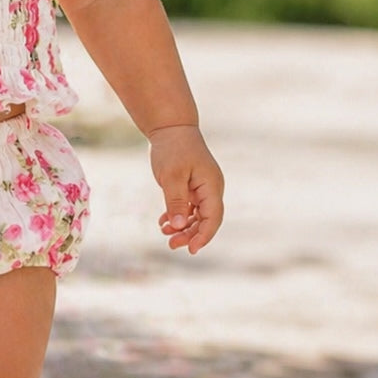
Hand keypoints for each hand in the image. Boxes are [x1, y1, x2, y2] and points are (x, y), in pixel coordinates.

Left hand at [148, 125, 223, 253]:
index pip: (213, 217)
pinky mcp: (191, 185)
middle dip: (190, 234)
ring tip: (165, 233)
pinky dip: (178, 216)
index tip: (191, 249)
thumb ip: (176, 201)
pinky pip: (188, 207)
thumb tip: (180, 226)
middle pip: (206, 219)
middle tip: (171, 245)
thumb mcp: (172, 176)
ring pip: (197, 215)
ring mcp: (202, 187)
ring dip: (183, 227)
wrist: (170, 127)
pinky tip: (163, 223)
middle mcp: (211, 188)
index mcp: (211, 185)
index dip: (204, 235)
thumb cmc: (172, 149)